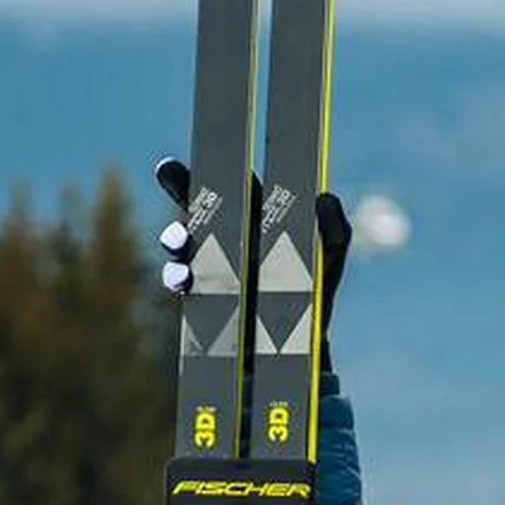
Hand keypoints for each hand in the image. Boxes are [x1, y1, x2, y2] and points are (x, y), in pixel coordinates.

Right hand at [153, 160, 351, 367]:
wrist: (307, 336)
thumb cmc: (316, 282)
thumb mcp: (332, 251)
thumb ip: (335, 226)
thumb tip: (325, 199)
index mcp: (246, 216)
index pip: (215, 188)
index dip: (187, 175)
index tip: (169, 168)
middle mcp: (221, 237)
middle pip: (188, 211)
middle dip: (174, 199)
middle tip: (173, 200)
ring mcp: (208, 268)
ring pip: (179, 248)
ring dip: (175, 242)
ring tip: (182, 244)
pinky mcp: (203, 300)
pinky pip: (182, 287)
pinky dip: (178, 280)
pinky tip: (186, 281)